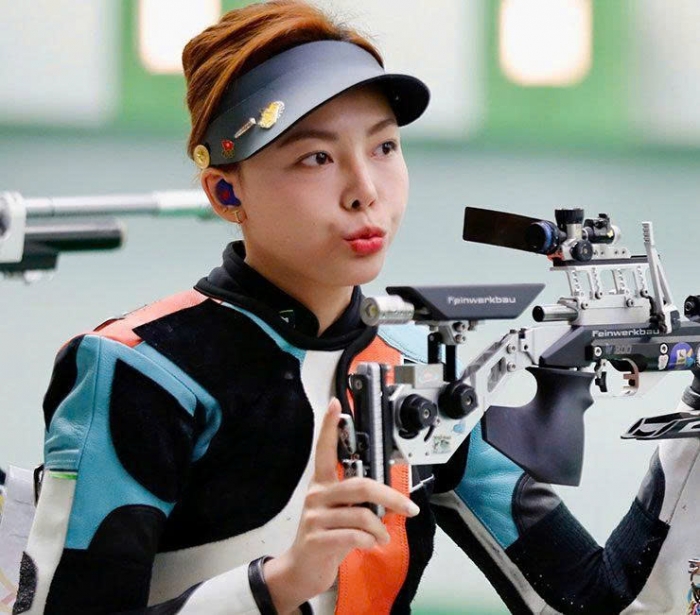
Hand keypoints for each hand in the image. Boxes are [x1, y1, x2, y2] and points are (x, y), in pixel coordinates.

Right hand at [263, 398, 419, 613]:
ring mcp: (315, 517)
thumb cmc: (328, 536)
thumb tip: (389, 497)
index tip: (336, 404)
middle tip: (409, 508)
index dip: (330, 426)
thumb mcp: (341, 512)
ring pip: (362, 514)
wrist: (303, 569)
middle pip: (360, 485)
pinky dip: (370, 540)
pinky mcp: (317, 539)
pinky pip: (355, 535)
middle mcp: (317, 495)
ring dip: (381, 528)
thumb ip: (357, 500)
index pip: (325, 449)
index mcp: (323, 483)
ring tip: (383, 536)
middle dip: (391, 496)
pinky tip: (371, 544)